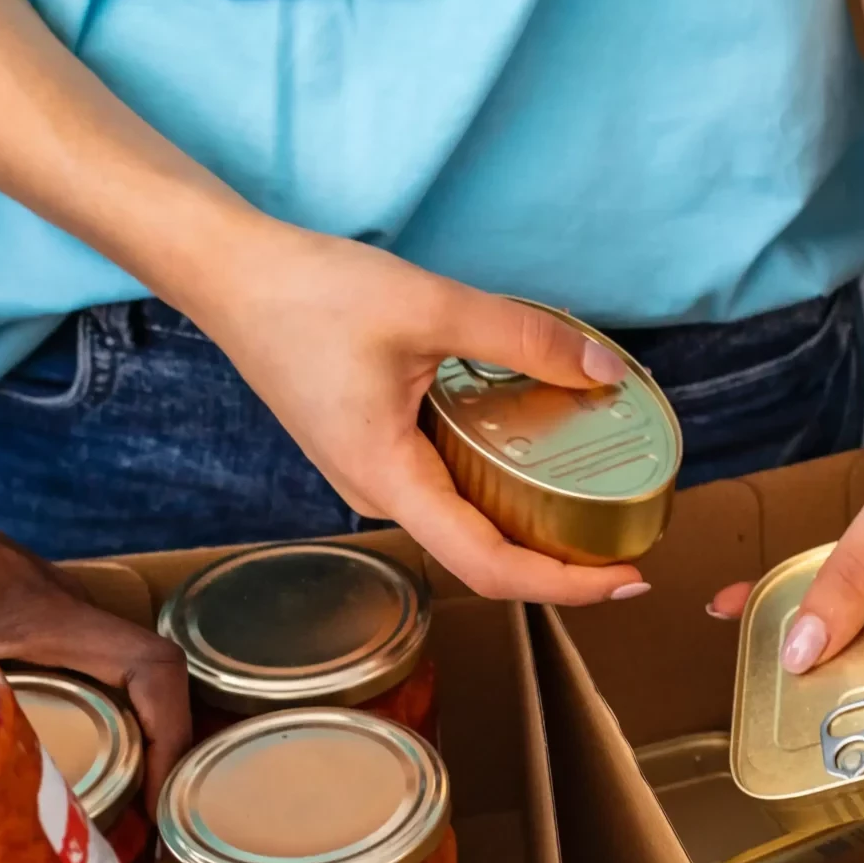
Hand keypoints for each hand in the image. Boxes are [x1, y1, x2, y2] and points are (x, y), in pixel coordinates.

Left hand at [0, 448, 189, 809]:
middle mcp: (68, 611)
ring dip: (138, 741)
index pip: (152, 667)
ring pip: (126, 680)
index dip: (172, 732)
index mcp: (49, 614)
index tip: (159, 794)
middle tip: (143, 826)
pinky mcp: (32, 620)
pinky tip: (72, 769)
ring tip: (120, 812)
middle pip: (154, 681)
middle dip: (164, 753)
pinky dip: (102, 723)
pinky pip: (90, 675)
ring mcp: (53, 613)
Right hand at [192, 221, 649, 604]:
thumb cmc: (311, 293)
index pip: (489, 566)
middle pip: (482, 557)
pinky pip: (444, 489)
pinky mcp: (372, 454)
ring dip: (529, 523)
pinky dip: (497, 485)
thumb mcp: (430, 305)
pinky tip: (533, 453)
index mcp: (389, 480)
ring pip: (464, 524)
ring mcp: (371, 479)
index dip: (563, 585)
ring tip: (596, 502)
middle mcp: (379, 496)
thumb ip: (522, 339)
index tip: (625, 581)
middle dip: (560, 562)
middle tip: (629, 542)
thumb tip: (603, 370)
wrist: (233, 277)